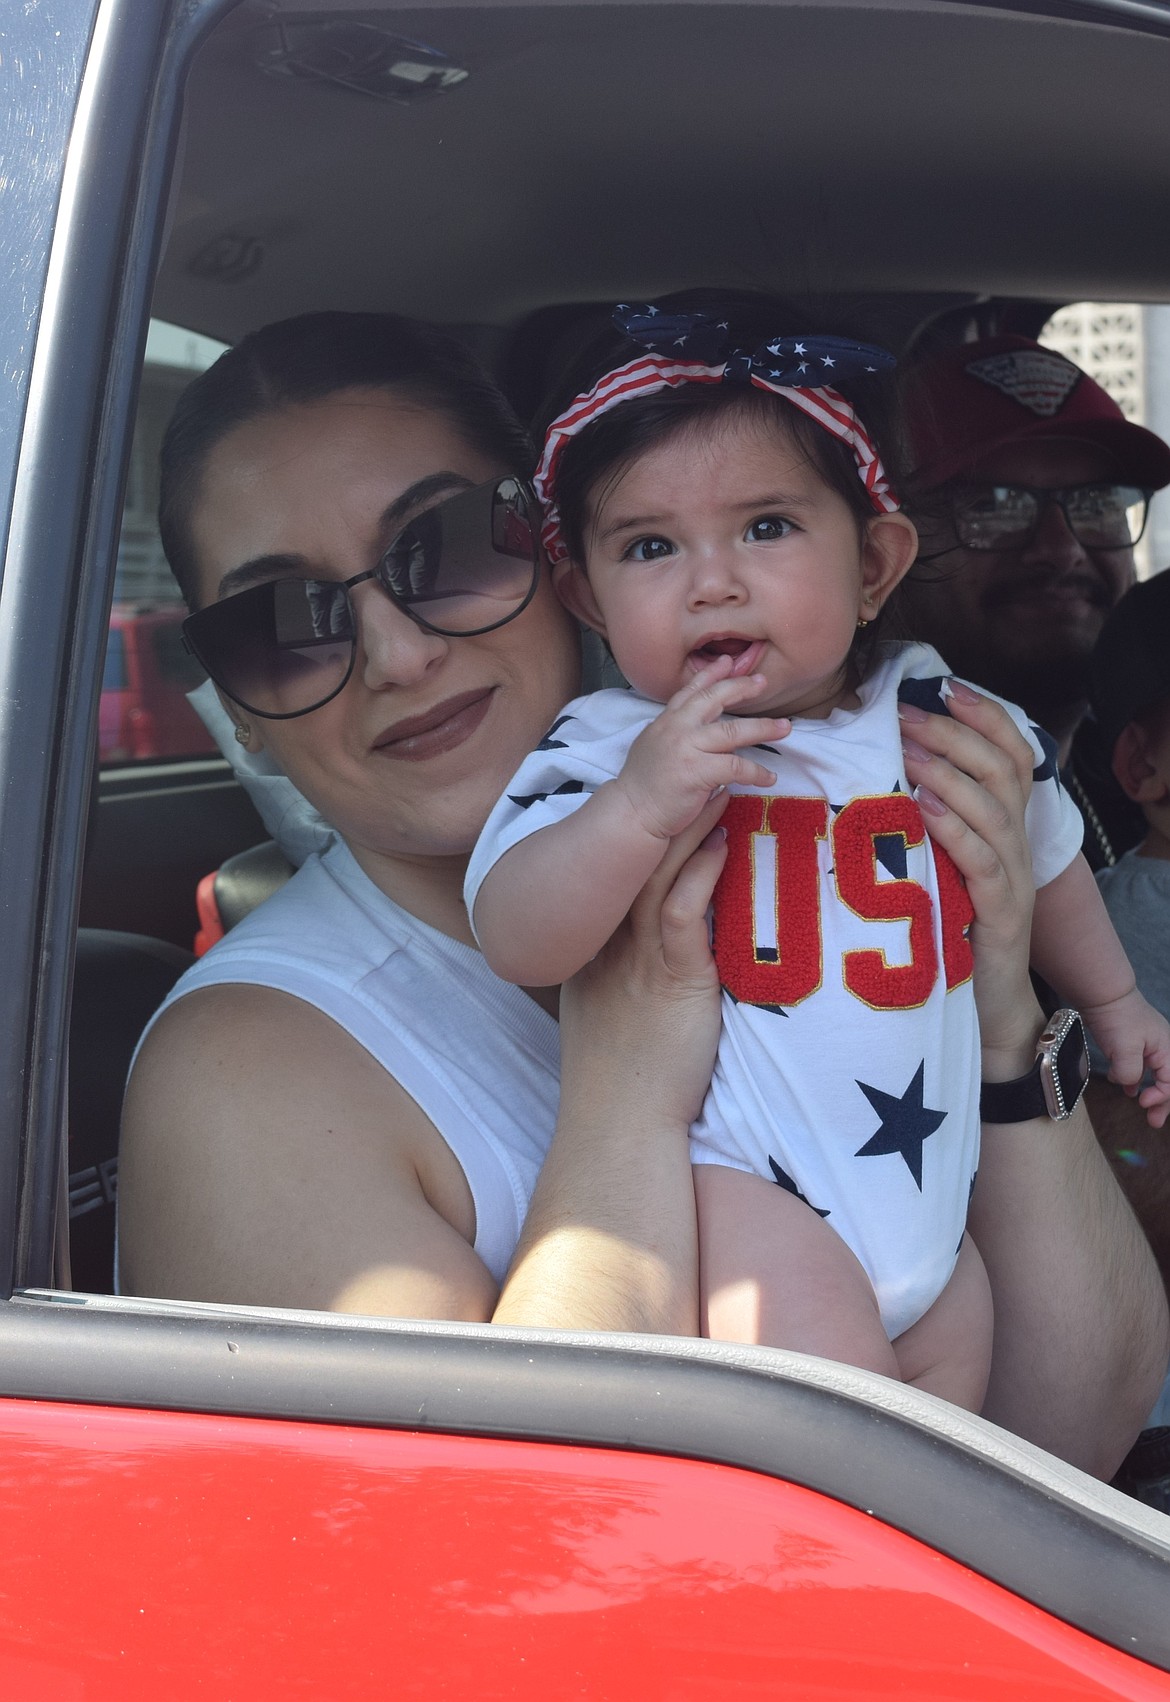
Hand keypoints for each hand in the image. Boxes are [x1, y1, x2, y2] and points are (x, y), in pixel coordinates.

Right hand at [559, 793, 729, 1129]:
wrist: (619, 1125)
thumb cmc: (621, 1082)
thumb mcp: (609, 1016)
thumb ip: (624, 977)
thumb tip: (650, 953)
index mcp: (593, 953)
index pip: (611, 882)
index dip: (634, 839)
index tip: (657, 804)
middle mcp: (609, 948)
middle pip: (631, 866)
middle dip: (660, 818)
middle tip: (689, 774)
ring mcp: (637, 961)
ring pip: (655, 878)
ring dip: (685, 831)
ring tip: (713, 789)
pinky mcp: (672, 981)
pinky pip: (682, 915)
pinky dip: (700, 875)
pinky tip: (721, 845)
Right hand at [613, 656, 788, 840]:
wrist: (632, 813)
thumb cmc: (644, 786)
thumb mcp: (653, 747)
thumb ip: (675, 733)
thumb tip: (700, 729)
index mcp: (665, 722)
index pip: (691, 691)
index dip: (711, 674)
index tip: (729, 661)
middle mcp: (675, 728)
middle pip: (714, 699)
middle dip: (741, 688)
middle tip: (762, 682)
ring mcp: (686, 748)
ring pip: (733, 731)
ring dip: (763, 729)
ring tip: (784, 728)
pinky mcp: (697, 772)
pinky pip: (736, 766)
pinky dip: (757, 772)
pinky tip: (769, 777)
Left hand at [898, 682, 1039, 1068]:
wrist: (986, 1011)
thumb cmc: (949, 933)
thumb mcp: (936, 868)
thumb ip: (921, 822)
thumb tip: (875, 771)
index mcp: (1002, 826)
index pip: (1009, 753)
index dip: (982, 716)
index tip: (941, 685)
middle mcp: (1016, 844)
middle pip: (1001, 769)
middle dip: (956, 733)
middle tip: (908, 712)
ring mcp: (1013, 879)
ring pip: (993, 808)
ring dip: (950, 771)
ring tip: (910, 748)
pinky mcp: (1001, 914)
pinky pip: (983, 861)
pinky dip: (954, 827)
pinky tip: (923, 806)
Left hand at [1082, 988, 1169, 1128]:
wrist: (1102, 994)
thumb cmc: (1118, 1017)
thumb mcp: (1125, 1049)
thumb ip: (1130, 1073)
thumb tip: (1128, 1085)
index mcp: (1167, 1050)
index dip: (1160, 1098)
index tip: (1142, 1104)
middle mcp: (1162, 1048)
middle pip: (1169, 1081)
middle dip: (1163, 1103)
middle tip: (1154, 1122)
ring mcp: (1148, 1045)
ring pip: (1155, 1075)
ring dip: (1151, 1092)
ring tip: (1143, 1107)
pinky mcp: (1133, 1043)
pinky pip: (1141, 1066)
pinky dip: (1136, 1079)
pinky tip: (1127, 1087)